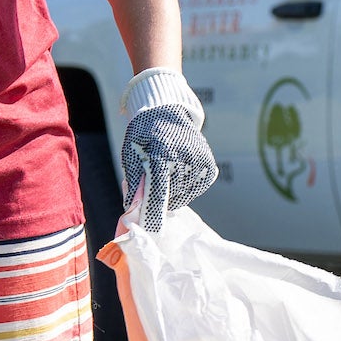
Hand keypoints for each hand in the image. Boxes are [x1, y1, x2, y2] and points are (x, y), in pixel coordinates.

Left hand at [119, 70, 216, 231]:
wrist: (168, 111)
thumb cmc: (143, 134)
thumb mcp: (130, 153)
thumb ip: (132, 181)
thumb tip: (132, 209)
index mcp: (162, 154)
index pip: (157, 192)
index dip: (152, 213)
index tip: (150, 230)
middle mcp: (185, 158)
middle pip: (169, 198)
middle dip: (157, 196)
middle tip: (151, 178)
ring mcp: (200, 163)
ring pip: (182, 197)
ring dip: (170, 193)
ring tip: (165, 170)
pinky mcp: (209, 168)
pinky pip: (195, 191)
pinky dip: (184, 188)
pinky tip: (177, 171)